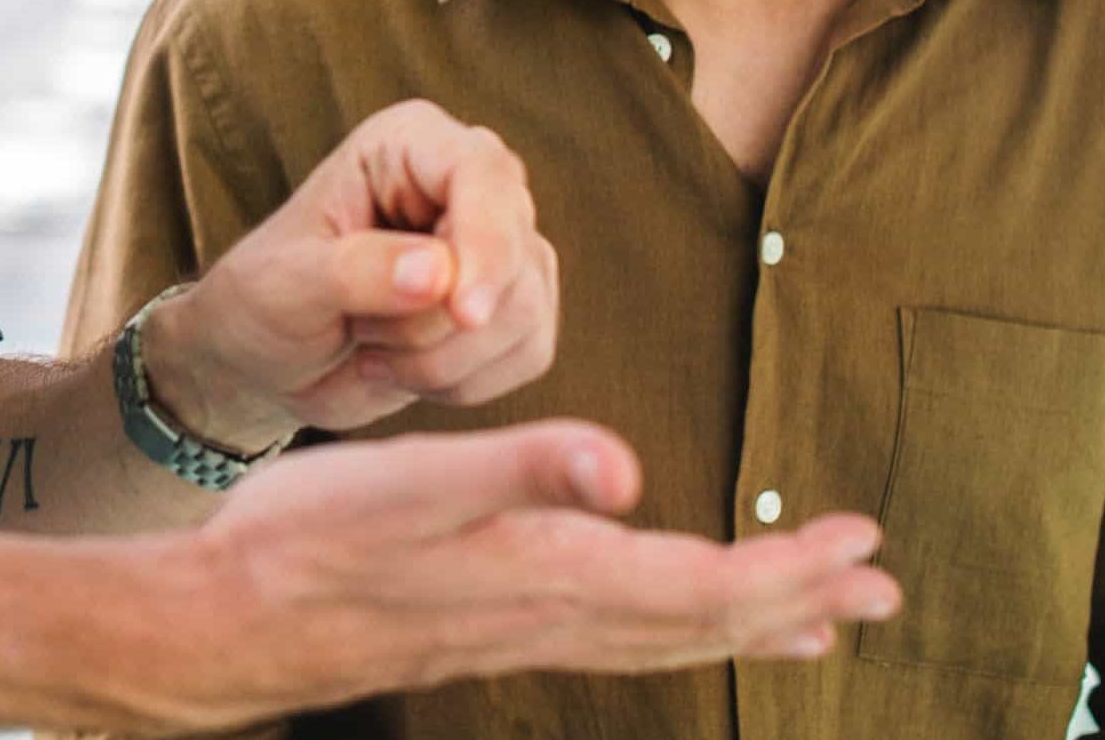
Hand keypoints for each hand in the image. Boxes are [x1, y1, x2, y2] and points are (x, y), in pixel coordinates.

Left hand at [145, 100, 557, 443]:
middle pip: (514, 254)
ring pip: (525, 312)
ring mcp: (501, 247)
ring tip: (371, 348)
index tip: (463, 314)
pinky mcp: (514, 308)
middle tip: (360, 334)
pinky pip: (530, 354)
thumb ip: (357, 271)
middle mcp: (468, 184)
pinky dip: (465, 383)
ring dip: (442, 359)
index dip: (486, 244)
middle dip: (437, 323)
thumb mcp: (287, 283)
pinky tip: (404, 371)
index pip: (483, 174)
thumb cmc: (265, 300)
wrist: (268, 361)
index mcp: (409, 144)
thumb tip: (439, 273)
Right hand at [146, 422, 901, 729]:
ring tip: (818, 618)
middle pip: (701, 622)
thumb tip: (627, 466)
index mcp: (547, 573)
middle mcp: (548, 616)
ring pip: (661, 639)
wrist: (219, 621)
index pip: (700, 585)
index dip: (790, 570)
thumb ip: (520, 467)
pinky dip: (672, 630)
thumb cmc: (303, 542)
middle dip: (797, 601)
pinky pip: (613, 639)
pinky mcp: (487, 630)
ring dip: (747, 624)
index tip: (866, 545)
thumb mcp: (408, 484)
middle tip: (885, 586)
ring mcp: (517, 633)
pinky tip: (672, 620)